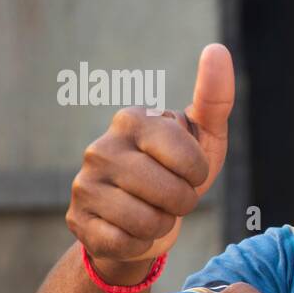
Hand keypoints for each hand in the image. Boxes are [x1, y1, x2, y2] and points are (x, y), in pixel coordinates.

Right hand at [66, 43, 234, 281]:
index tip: (187, 170)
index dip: (197, 175)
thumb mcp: (204, 137)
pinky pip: (125, 243)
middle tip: (170, 196)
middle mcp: (101, 146)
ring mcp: (84, 184)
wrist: (140, 221)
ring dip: (161, 225)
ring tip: (151, 211)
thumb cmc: (177, 173)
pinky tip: (130, 230)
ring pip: (149, 222)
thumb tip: (217, 49)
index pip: (189, 160)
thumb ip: (214, 98)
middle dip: (183, 204)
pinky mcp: (76, 220)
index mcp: (133, 120)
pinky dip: (138, 244)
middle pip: (172, 195)